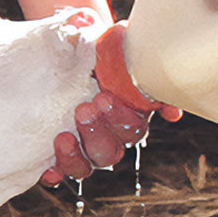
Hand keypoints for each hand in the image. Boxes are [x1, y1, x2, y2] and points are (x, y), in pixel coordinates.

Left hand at [41, 24, 181, 184]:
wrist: (60, 43)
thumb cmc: (90, 45)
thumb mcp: (112, 44)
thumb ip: (140, 65)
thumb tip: (170, 111)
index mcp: (125, 114)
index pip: (133, 129)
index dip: (121, 119)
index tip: (104, 97)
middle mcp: (106, 135)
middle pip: (111, 152)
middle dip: (98, 133)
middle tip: (84, 109)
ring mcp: (81, 147)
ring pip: (86, 167)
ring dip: (76, 155)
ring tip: (63, 136)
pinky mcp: (56, 153)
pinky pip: (57, 173)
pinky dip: (53, 172)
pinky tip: (47, 168)